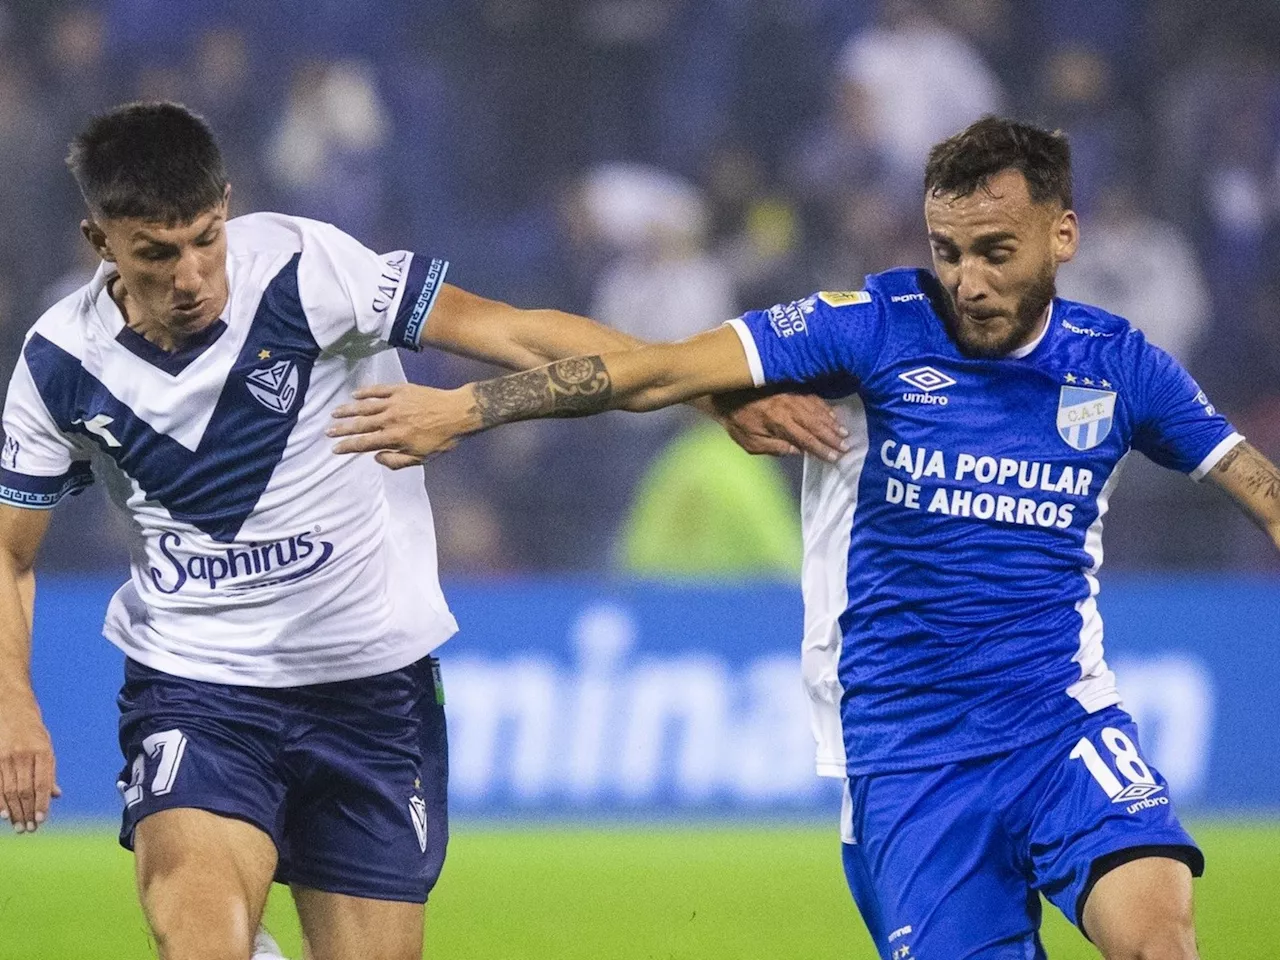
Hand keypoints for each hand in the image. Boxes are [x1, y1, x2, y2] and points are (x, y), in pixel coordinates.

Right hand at [0, 693, 59, 833]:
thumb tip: (56, 795)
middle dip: (27, 812)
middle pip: (24, 791)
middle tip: (29, 829)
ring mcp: (6, 757)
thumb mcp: (46, 745)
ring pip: (9, 791)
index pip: (42, 784)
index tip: (41, 820)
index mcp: (42, 752)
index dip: (41, 804)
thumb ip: (49, 771)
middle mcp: (24, 755)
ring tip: (18, 826)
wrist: (11, 706)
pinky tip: (3, 814)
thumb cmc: (32, 728)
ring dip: (14, 811)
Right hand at [328, 384, 474, 468]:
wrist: (459, 413)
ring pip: (365, 406)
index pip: (364, 444)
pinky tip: (354, 394)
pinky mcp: (401, 390)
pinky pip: (378, 390)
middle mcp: (391, 420)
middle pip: (360, 425)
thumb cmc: (442, 439)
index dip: (347, 446)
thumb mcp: (422, 459)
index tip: (334, 449)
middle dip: (342, 429)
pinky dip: (365, 392)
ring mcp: (395, 403)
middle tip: (327, 431)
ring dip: (348, 410)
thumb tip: (376, 458)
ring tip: (335, 413)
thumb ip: (397, 461)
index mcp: (395, 438)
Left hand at [713, 391, 847, 461]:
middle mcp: (788, 409)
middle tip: (846, 447)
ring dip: (832, 423)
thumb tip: (797, 452)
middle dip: (832, 437)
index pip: (806, 440)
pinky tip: (833, 414)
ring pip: (817, 411)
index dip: (822, 450)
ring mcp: (792, 396)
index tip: (834, 457)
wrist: (727, 393)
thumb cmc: (738, 421)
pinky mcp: (792, 388)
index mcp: (779, 424)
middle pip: (816, 425)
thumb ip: (775, 448)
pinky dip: (825, 407)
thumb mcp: (751, 442)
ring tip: (844, 433)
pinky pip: (813, 398)